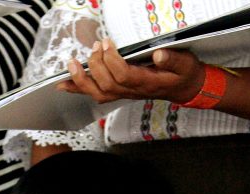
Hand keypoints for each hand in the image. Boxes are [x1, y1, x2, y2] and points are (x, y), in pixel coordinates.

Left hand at [58, 37, 204, 104]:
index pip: (125, 76)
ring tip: (72, 63)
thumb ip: (173, 59)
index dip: (112, 60)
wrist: (185, 87)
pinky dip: (79, 89)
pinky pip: (97, 94)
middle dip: (97, 65)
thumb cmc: (183, 74)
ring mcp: (125, 93)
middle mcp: (134, 91)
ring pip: (99, 93)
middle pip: (108, 85)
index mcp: (148, 83)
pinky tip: (64, 84)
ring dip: (82, 80)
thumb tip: (158, 53)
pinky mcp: (119, 91)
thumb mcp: (185, 63)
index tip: (108, 43)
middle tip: (96, 46)